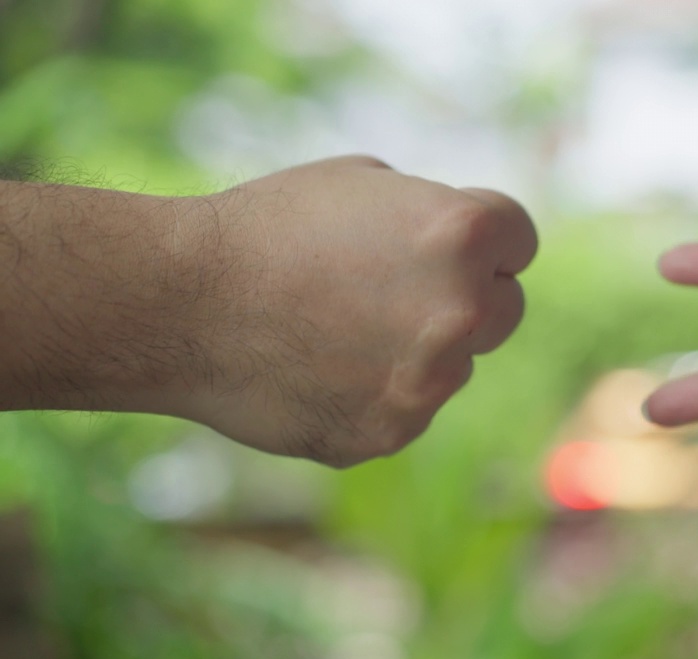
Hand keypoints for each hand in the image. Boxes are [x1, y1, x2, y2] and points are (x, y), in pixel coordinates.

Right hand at [175, 156, 535, 466]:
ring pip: (452, 366)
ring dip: (417, 350)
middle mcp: (461, 313)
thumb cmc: (266, 228)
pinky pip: (405, 410)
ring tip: (332, 328)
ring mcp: (428, 383)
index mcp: (464, 237)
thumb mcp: (363, 185)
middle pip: (504, 310)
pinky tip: (315, 370)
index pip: (520, 241)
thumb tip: (469, 251)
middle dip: (468, 299)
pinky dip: (374, 395)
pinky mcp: (390, 434)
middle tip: (396, 291)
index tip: (456, 248)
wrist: (177, 304)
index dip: (487, 242)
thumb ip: (432, 218)